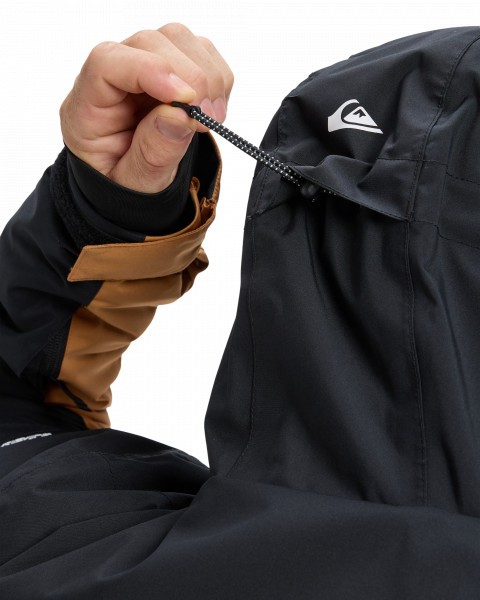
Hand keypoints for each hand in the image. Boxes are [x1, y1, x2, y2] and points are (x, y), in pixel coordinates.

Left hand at [60, 23, 233, 192]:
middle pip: (148, 43)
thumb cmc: (128, 186)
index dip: (150, 71)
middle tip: (208, 119)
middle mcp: (113, 80)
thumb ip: (152, 154)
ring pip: (177, 39)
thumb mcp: (135, 184)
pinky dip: (218, 78)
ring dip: (207, 76)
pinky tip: (213, 110)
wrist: (137, 188)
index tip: (186, 101)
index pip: (107, 63)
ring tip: (211, 118)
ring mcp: (143, 70)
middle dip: (190, 77)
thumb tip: (180, 115)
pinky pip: (199, 52)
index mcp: (88, 109)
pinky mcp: (172, 70)